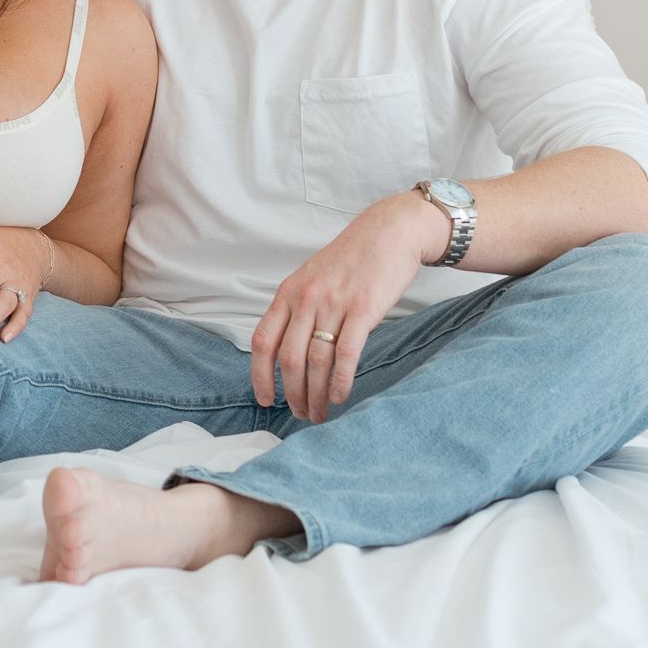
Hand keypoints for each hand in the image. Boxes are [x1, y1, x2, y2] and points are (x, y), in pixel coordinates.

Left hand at [250, 192, 448, 422]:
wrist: (388, 232)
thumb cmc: (350, 259)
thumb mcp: (311, 278)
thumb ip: (297, 310)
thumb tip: (286, 353)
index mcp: (288, 293)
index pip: (263, 341)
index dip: (260, 376)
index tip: (266, 400)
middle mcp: (306, 299)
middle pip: (289, 359)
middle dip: (292, 394)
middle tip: (301, 414)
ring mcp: (334, 304)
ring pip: (316, 362)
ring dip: (316, 395)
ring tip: (320, 413)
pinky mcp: (364, 309)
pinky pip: (346, 354)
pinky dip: (340, 381)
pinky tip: (340, 397)